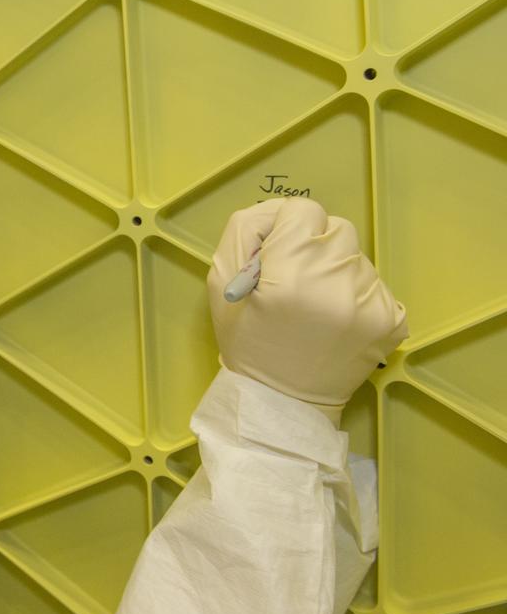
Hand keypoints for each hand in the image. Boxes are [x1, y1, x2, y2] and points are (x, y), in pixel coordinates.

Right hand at [206, 198, 408, 411]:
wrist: (282, 404)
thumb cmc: (246, 341)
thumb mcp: (220, 280)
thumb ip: (244, 231)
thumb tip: (277, 215)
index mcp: (290, 275)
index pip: (304, 210)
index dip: (284, 226)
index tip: (274, 254)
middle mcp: (336, 285)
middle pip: (335, 227)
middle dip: (312, 245)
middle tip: (294, 278)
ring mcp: (370, 304)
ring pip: (355, 255)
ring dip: (335, 269)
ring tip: (315, 304)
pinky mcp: (392, 321)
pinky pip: (374, 283)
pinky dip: (354, 293)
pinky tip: (335, 319)